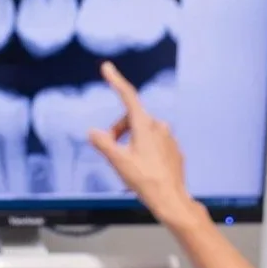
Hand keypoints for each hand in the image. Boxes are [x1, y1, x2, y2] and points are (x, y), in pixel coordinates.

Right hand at [89, 63, 199, 229]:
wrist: (171, 199)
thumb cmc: (146, 181)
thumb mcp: (118, 162)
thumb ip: (104, 143)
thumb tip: (93, 132)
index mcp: (145, 125)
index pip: (127, 96)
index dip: (116, 81)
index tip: (107, 68)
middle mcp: (159, 127)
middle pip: (131, 120)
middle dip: (118, 132)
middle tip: (112, 153)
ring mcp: (168, 138)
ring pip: (142, 132)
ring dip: (130, 143)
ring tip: (129, 166)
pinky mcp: (173, 149)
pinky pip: (154, 143)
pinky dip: (143, 151)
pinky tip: (143, 170)